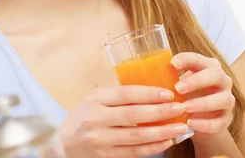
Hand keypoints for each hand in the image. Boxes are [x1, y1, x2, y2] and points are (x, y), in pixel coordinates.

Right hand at [59, 85, 190, 157]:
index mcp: (94, 99)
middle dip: (160, 112)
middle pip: (133, 115)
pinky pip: (133, 152)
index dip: (148, 93)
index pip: (125, 94)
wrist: (63, 144)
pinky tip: (166, 142)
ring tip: (180, 127)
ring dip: (161, 132)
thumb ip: (117, 97)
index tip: (169, 93)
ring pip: (136, 136)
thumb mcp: (95, 100)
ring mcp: (99, 139)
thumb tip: (153, 92)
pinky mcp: (105, 156)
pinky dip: (152, 148)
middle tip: (180, 108)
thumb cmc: (84, 117)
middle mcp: (95, 118)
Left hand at [172, 53, 234, 142]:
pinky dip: (205, 124)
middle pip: (216, 75)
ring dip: (203, 103)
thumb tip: (140, 74)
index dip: (186, 59)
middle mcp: (221, 80)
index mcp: (207, 67)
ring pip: (223, 99)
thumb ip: (166, 78)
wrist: (200, 120)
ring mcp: (227, 100)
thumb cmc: (185, 95)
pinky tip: (190, 124)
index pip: (199, 58)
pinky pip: (220, 121)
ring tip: (184, 108)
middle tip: (178, 89)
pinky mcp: (226, 119)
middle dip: (197, 81)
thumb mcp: (177, 84)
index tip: (171, 64)